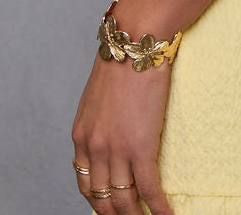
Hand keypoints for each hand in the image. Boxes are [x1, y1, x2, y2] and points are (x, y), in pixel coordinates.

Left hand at [71, 54, 173, 213]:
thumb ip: (100, 121)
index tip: (110, 210)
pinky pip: (149, 189)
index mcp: (81, 136)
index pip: (86, 184)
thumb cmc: (122, 61)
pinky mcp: (140, 146)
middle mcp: (94, 148)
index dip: (98, 202)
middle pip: (102, 199)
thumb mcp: (98, 96)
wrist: (135, 43)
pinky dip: (159, 208)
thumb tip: (112, 131)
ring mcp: (116, 150)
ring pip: (124, 200)